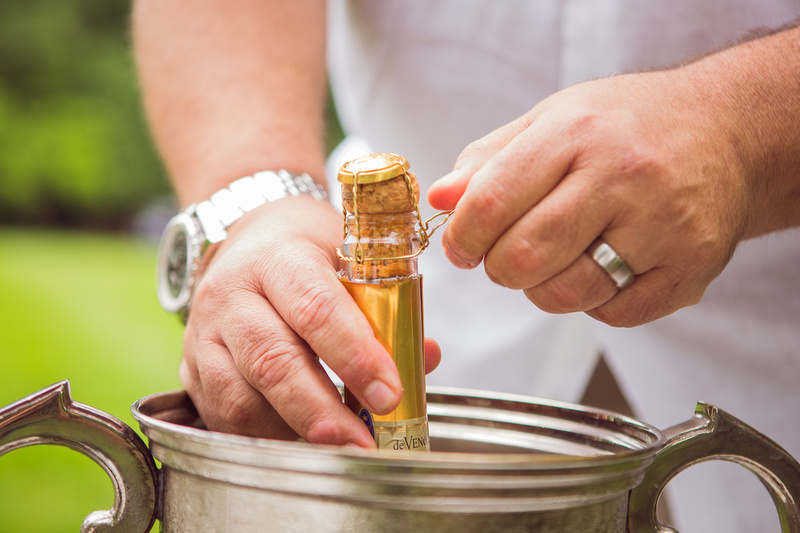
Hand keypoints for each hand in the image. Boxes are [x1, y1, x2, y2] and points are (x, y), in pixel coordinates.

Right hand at [179, 196, 440, 446]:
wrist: (246, 238)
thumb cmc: (306, 250)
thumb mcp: (349, 257)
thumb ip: (385, 308)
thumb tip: (425, 357)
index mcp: (278, 257)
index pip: (315, 307)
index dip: (354, 355)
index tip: (390, 393)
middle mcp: (232, 294)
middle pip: (272, 360)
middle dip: (321, 410)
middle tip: (362, 442)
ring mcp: (205, 333)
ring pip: (239, 397)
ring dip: (291, 432)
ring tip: (337, 451)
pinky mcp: (191, 367)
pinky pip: (221, 416)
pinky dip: (264, 437)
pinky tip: (300, 444)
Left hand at [428, 69, 750, 326]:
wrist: (725, 131)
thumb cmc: (626, 126)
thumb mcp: (551, 120)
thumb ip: (488, 160)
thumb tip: (440, 199)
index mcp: (577, 134)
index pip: (491, 204)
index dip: (462, 237)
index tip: (461, 246)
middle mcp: (624, 177)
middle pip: (524, 257)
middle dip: (499, 268)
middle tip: (506, 255)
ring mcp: (663, 227)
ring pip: (566, 294)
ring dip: (542, 288)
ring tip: (556, 258)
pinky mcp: (689, 269)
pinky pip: (612, 314)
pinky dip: (593, 301)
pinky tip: (602, 265)